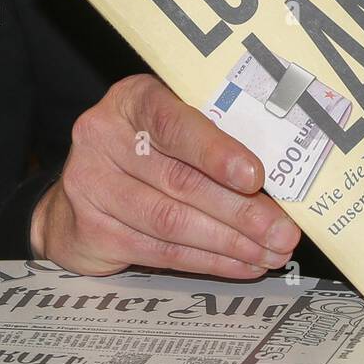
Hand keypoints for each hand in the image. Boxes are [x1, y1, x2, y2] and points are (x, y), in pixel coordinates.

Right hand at [30, 74, 300, 278]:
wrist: (80, 192)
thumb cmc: (146, 148)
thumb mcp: (173, 124)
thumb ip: (212, 135)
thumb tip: (279, 171)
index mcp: (132, 99)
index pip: (174, 123)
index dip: (216, 152)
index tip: (255, 176)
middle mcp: (103, 137)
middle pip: (179, 180)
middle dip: (240, 210)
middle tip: (283, 231)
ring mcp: (91, 186)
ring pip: (171, 222)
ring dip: (229, 243)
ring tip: (270, 253)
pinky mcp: (92, 232)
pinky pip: (161, 252)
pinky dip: (208, 261)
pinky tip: (241, 264)